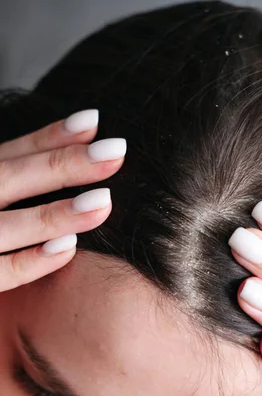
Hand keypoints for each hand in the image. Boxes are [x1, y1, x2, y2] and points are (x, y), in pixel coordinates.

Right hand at [0, 109, 125, 290]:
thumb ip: (8, 180)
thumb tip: (67, 148)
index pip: (9, 154)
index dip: (50, 137)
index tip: (94, 121)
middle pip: (10, 178)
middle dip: (64, 164)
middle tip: (116, 151)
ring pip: (6, 226)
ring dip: (54, 214)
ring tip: (103, 202)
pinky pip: (0, 274)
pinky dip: (32, 262)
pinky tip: (69, 250)